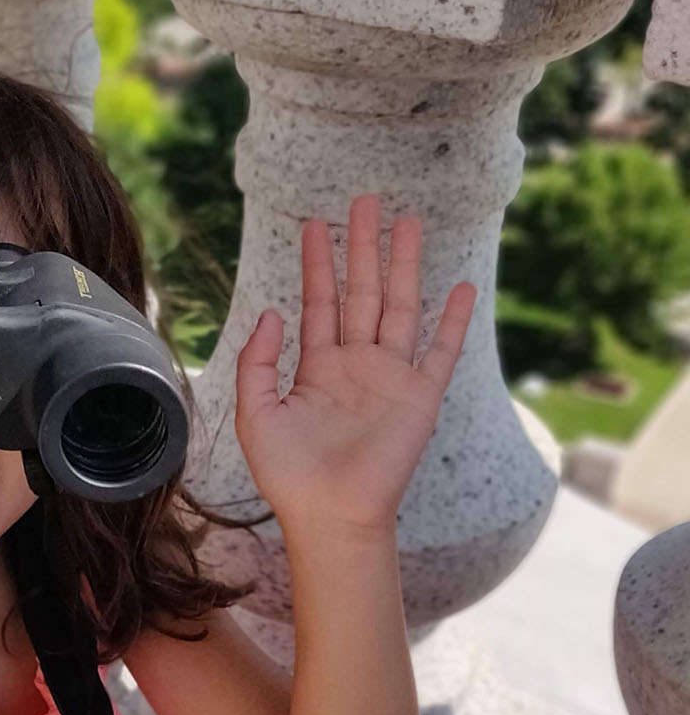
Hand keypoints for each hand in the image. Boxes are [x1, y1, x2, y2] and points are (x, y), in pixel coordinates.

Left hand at [233, 195, 476, 533]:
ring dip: (405, 265)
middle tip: (365, 201)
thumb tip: (272, 311)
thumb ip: (258, 361)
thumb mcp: (254, 412)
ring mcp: (391, 377)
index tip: (314, 224)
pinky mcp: (420, 397)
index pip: (319, 301)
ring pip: (401, 307)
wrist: (328, 513)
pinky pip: (441, 351)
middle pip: (363, 292)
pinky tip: (460, 285)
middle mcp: (356, 364)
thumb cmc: (288, 474)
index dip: (317, 264)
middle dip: (363, 248)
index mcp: (317, 367)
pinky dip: (453, 319)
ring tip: (408, 222)